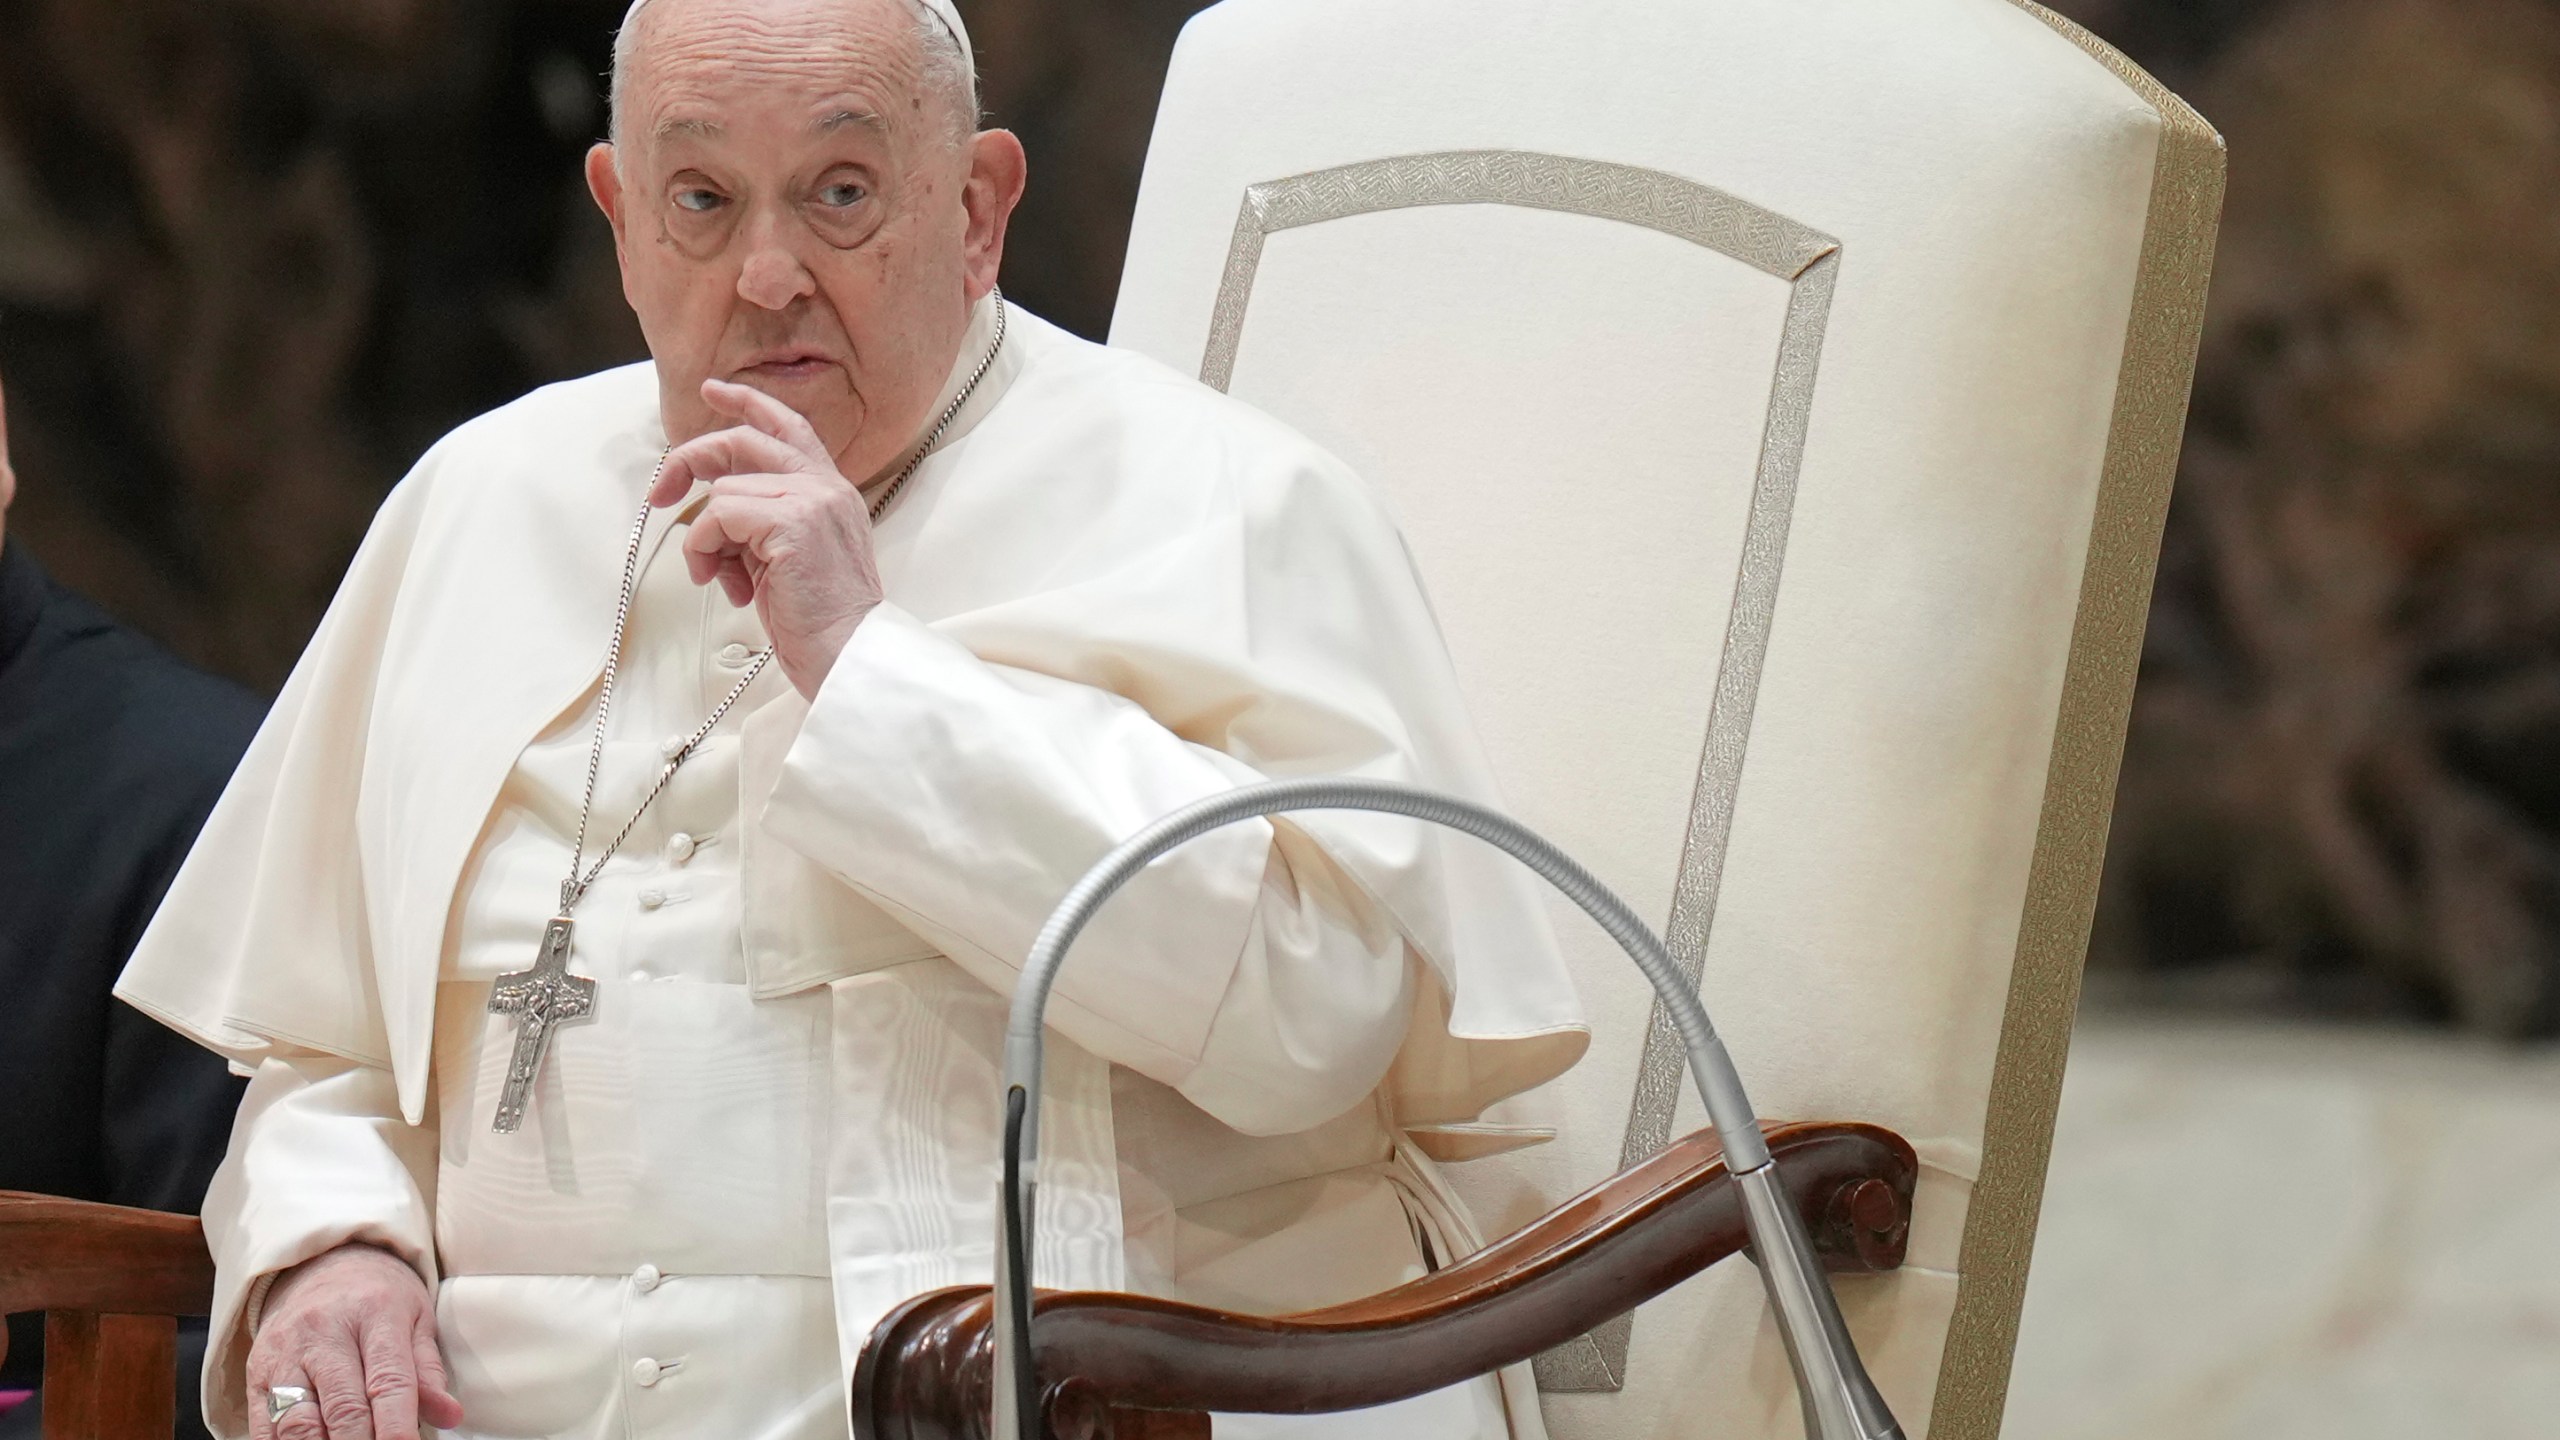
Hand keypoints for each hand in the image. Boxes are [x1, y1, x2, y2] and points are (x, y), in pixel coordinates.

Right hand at [248, 1243, 461, 1439]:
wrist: (323, 1264)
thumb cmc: (378, 1298)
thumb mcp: (415, 1319)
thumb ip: (428, 1371)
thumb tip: (450, 1415)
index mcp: (375, 1314)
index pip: (388, 1380)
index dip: (397, 1424)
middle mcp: (324, 1333)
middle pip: (342, 1407)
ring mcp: (285, 1354)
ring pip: (298, 1423)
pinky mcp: (257, 1374)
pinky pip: (265, 1426)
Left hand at [653, 379, 885, 697]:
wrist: (851, 654)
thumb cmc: (821, 622)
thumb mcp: (791, 558)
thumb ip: (764, 522)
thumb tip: (713, 513)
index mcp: (832, 492)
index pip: (789, 427)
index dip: (748, 404)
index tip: (712, 390)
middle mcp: (825, 487)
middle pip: (744, 442)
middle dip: (691, 460)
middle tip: (662, 492)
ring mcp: (810, 501)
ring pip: (723, 492)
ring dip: (707, 541)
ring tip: (724, 580)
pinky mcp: (790, 522)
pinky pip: (717, 517)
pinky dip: (706, 551)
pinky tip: (726, 585)